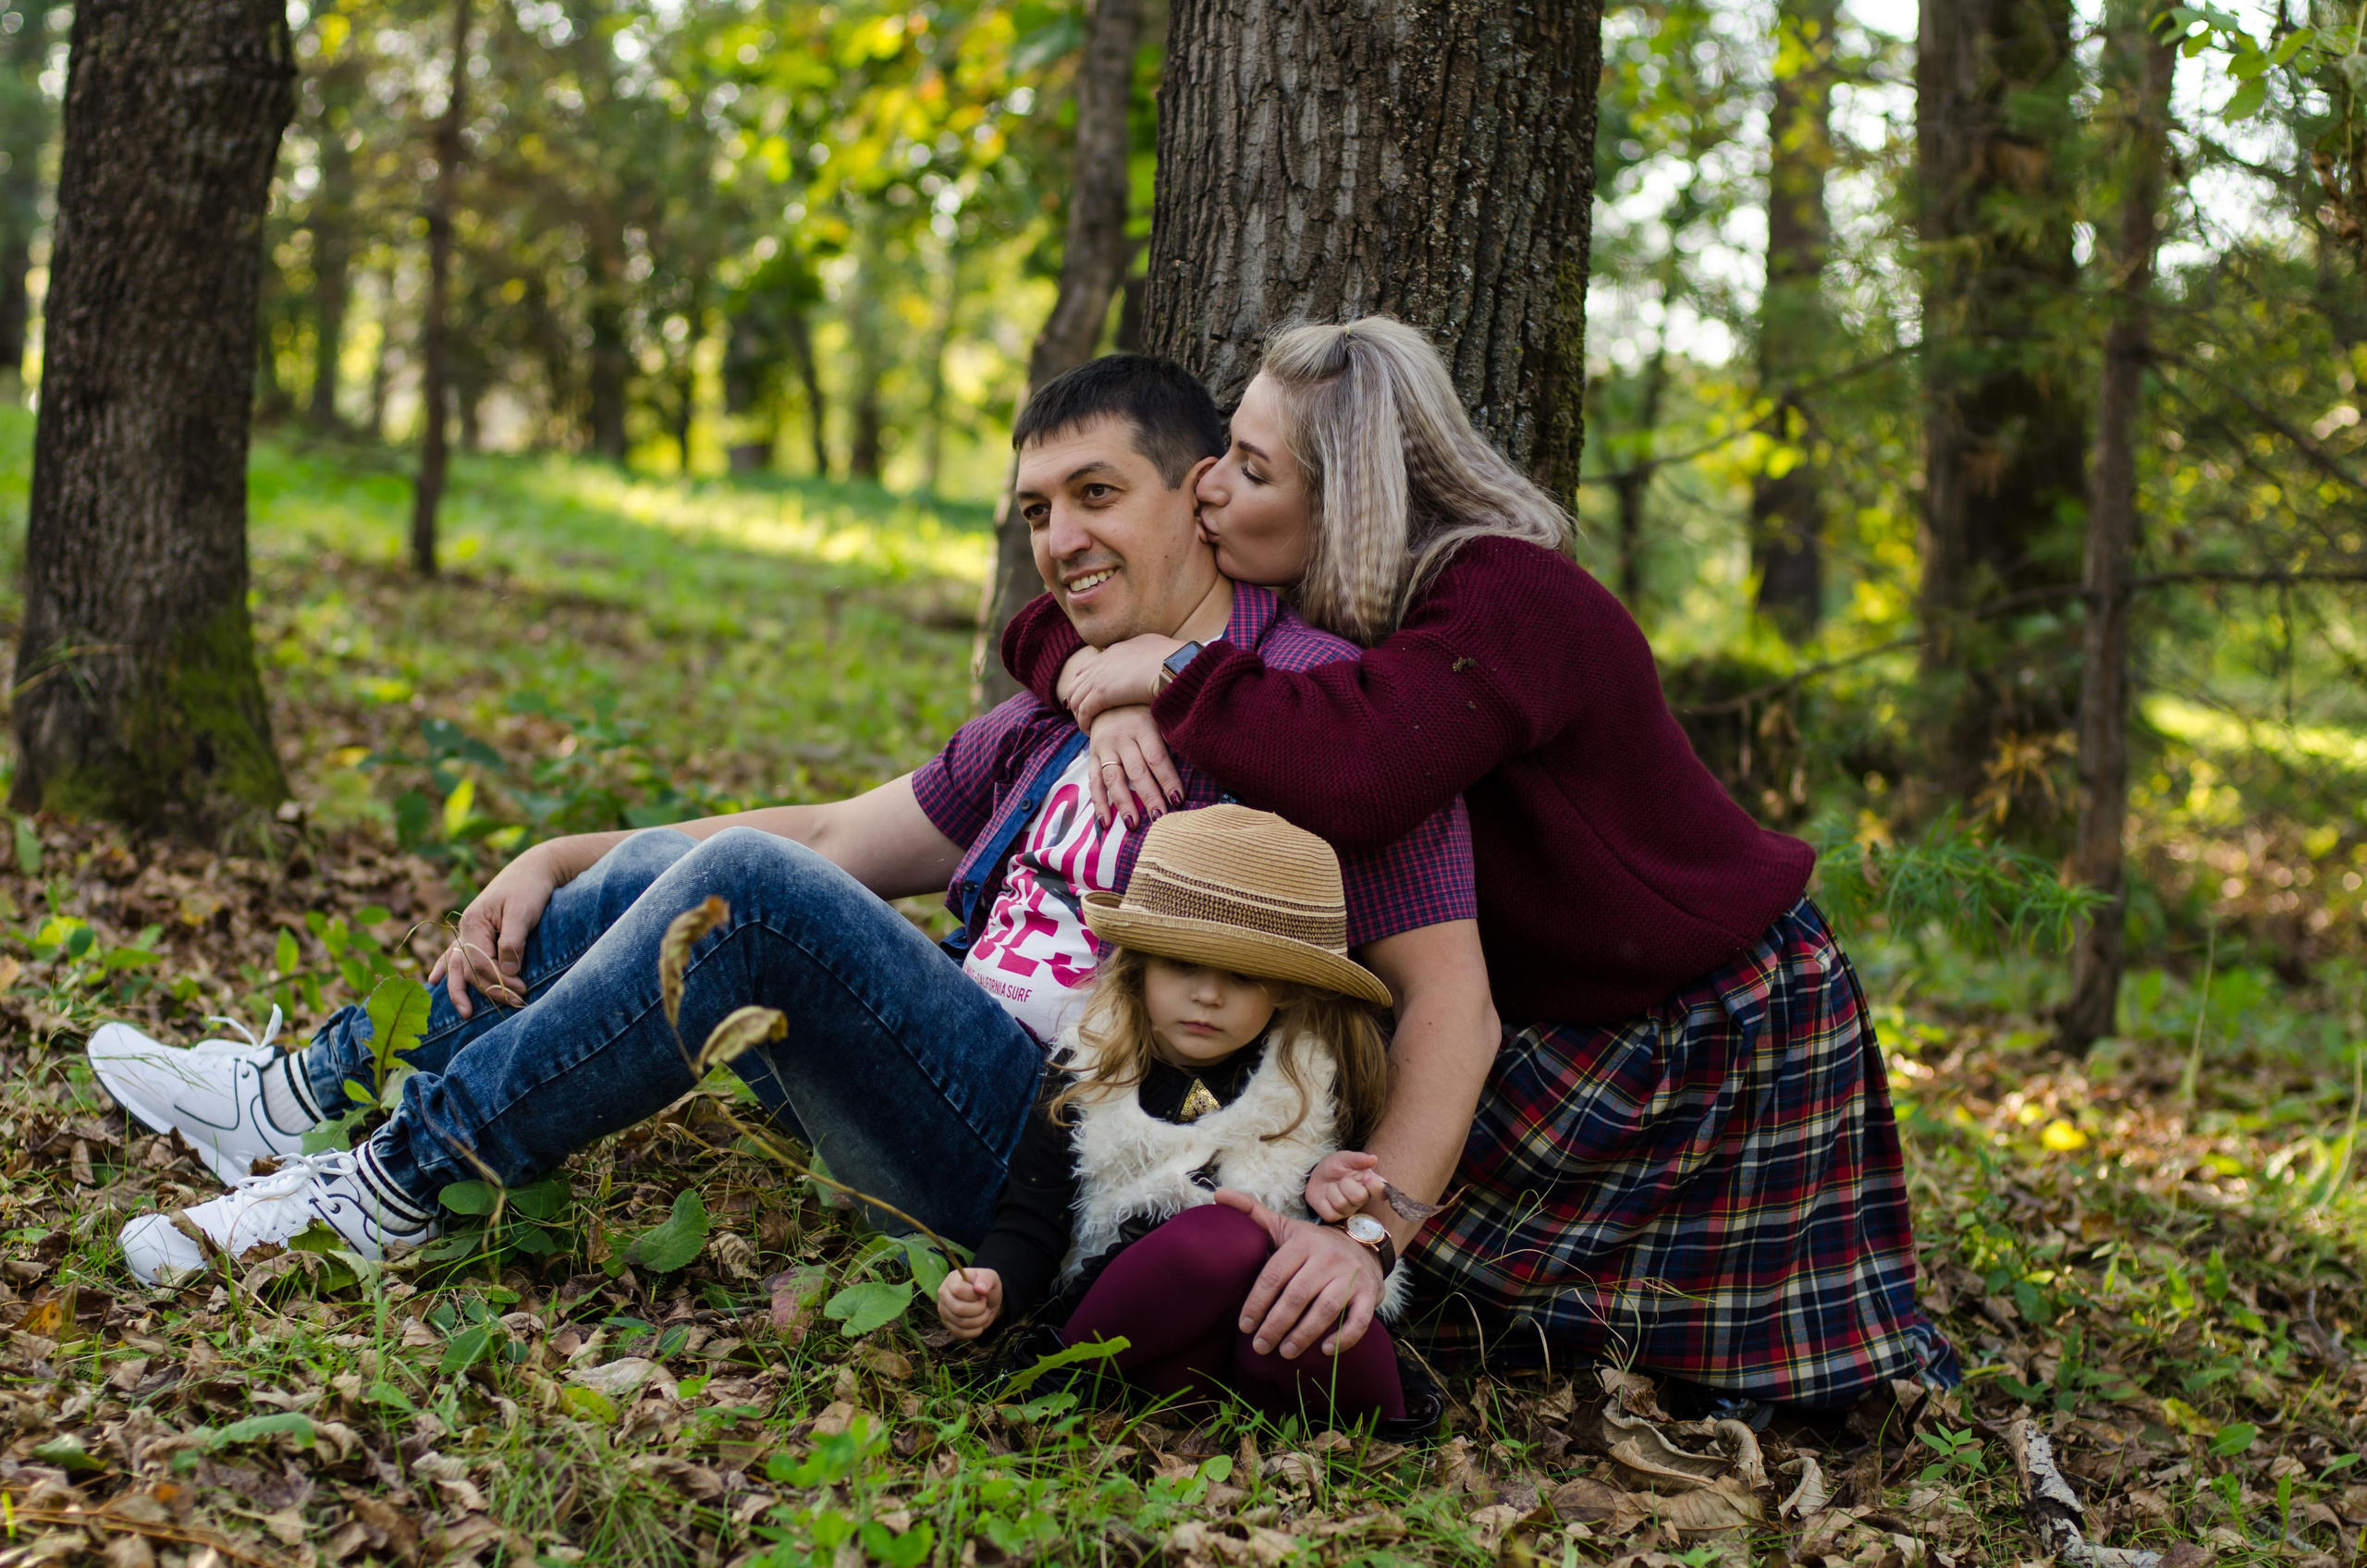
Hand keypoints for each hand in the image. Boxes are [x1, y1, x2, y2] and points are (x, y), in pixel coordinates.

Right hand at [425, 843, 559, 1017]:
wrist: (533, 869)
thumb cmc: (530, 888)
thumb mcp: (523, 912)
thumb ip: (512, 942)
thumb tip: (507, 971)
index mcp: (474, 923)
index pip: (479, 962)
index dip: (499, 980)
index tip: (522, 990)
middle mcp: (465, 928)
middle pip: (469, 969)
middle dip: (490, 988)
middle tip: (517, 1001)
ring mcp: (468, 930)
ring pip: (459, 965)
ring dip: (463, 989)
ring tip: (465, 1013)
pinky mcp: (477, 932)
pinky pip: (456, 954)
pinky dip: (446, 968)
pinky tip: (433, 981)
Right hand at [937, 1266, 1002, 1339]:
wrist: (987, 1300)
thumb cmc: (986, 1286)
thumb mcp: (990, 1277)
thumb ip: (986, 1279)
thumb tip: (980, 1288)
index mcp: (952, 1280)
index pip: (958, 1290)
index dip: (974, 1295)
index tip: (981, 1294)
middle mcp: (943, 1295)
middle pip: (959, 1309)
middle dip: (979, 1309)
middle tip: (985, 1305)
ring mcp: (944, 1312)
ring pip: (961, 1323)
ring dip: (980, 1320)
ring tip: (985, 1313)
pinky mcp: (948, 1325)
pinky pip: (960, 1334)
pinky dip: (975, 1331)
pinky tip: (980, 1323)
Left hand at [1060, 634, 1181, 726]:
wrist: (1173, 665)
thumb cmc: (1173, 661)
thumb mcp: (1157, 650)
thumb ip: (1148, 655)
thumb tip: (1154, 660)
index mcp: (1116, 651)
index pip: (1090, 666)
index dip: (1085, 682)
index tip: (1088, 695)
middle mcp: (1103, 661)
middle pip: (1078, 682)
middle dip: (1076, 698)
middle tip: (1081, 714)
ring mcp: (1100, 675)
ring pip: (1077, 697)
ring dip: (1079, 713)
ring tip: (1086, 726)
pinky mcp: (1101, 692)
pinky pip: (1084, 711)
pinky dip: (1084, 722)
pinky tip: (1089, 731)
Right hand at [1085, 706, 1182, 829]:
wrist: (1106, 694)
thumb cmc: (1142, 708)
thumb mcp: (1158, 712)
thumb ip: (1170, 734)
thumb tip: (1197, 755)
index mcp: (1143, 727)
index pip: (1157, 757)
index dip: (1168, 779)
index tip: (1178, 799)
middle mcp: (1122, 738)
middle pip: (1137, 771)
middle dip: (1149, 796)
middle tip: (1160, 818)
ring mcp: (1105, 747)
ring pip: (1113, 779)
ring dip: (1123, 803)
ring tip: (1133, 825)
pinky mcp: (1093, 755)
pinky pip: (1094, 782)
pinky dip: (1099, 803)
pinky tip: (1106, 822)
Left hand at [1213, 1188, 1383, 1359]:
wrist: (1363, 1246)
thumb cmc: (1314, 1244)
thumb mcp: (1285, 1227)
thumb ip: (1252, 1212)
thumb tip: (1217, 1194)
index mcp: (1303, 1243)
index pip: (1274, 1275)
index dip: (1257, 1303)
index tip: (1244, 1326)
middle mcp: (1327, 1258)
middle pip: (1297, 1296)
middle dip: (1275, 1325)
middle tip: (1259, 1347)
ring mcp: (1350, 1277)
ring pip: (1325, 1310)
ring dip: (1303, 1335)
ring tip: (1285, 1353)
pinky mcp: (1369, 1294)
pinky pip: (1358, 1320)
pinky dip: (1343, 1338)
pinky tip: (1325, 1351)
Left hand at [1304, 1151, 1386, 1222]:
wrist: (1316, 1175)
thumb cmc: (1334, 1166)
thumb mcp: (1344, 1158)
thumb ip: (1358, 1158)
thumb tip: (1374, 1159)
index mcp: (1369, 1183)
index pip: (1382, 1192)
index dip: (1375, 1186)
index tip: (1366, 1176)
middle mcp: (1362, 1199)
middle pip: (1359, 1197)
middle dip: (1345, 1184)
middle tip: (1341, 1179)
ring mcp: (1349, 1210)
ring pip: (1342, 1204)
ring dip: (1332, 1191)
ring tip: (1332, 1186)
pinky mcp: (1334, 1216)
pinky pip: (1330, 1213)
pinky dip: (1324, 1202)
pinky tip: (1325, 1197)